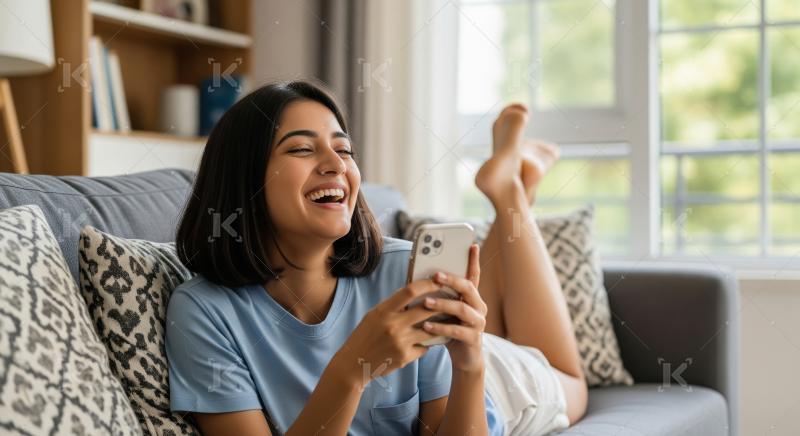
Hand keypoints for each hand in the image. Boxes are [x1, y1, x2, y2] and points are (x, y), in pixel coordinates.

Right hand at [332, 278, 444, 389]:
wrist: (355, 363)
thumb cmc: (365, 336)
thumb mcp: (374, 315)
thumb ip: (393, 305)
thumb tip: (413, 291)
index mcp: (384, 311)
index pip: (410, 291)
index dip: (427, 284)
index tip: (437, 280)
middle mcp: (393, 325)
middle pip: (426, 309)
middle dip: (441, 303)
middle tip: (451, 299)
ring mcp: (401, 342)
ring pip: (430, 329)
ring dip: (440, 325)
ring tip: (448, 319)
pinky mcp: (406, 357)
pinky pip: (425, 346)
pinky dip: (427, 343)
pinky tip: (427, 341)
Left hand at [423, 244, 486, 372]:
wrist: (463, 358)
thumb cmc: (450, 329)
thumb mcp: (444, 311)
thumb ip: (438, 296)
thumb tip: (416, 280)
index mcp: (471, 297)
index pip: (473, 275)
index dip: (473, 260)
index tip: (472, 244)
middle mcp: (478, 307)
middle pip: (468, 288)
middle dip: (452, 280)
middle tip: (435, 275)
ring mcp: (478, 323)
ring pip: (462, 309)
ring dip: (443, 304)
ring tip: (425, 303)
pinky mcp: (474, 339)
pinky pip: (457, 331)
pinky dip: (441, 328)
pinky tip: (427, 326)